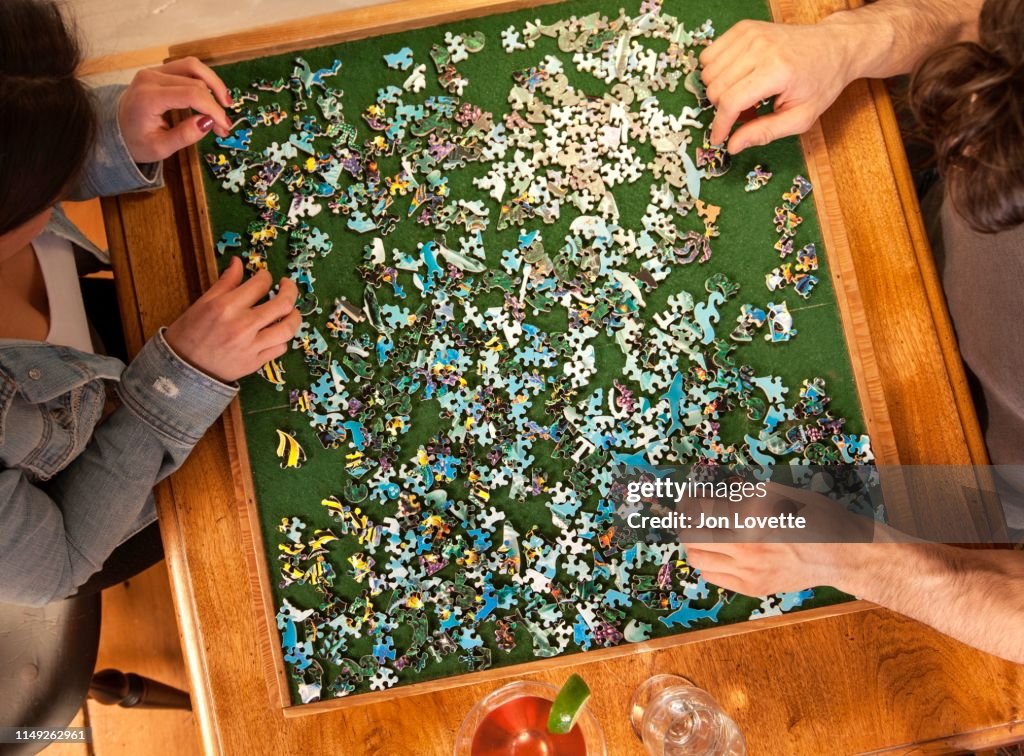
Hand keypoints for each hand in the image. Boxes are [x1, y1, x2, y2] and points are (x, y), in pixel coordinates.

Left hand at [118, 57, 234, 163]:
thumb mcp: (159, 148)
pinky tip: (212, 95)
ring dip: (214, 84)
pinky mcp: (159, 70)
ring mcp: (154, 71)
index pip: (190, 94)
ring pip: (193, 67)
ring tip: (225, 104)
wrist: (115, 129)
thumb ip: (184, 136)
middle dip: (215, 103)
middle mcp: (150, 78)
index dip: (212, 109)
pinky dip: (204, 80)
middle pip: (195, 81)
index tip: (224, 127)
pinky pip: (187, 68)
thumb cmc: (136, 141)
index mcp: (148, 98)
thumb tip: (208, 122)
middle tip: (223, 127)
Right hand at [165, 257, 300, 382]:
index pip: (260, 284)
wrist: (183, 368)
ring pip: (288, 328)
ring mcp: (251, 346)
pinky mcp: (255, 363)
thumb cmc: (190, 333)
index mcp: (227, 307)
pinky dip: (282, 339)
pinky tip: (277, 333)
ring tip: (291, 311)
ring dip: (295, 316)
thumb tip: (238, 262)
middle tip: (287, 286)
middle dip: (291, 290)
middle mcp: (242, 326)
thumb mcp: (203, 303)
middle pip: (283, 304)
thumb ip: (225, 282)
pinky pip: (280, 348)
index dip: (266, 276)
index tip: (265, 277)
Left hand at [682, 482, 875, 595]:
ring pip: (697, 559)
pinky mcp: (753, 588)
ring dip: (694, 543)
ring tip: (702, 532)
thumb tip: (719, 488)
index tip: (689, 495)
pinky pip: (713, 577)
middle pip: (690, 536)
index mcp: (751, 519)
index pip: (701, 509)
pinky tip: (719, 552)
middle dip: (685, 521)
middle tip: (690, 512)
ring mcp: (748, 573)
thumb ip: (745, 492)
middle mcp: (745, 549)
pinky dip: (708, 562)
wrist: (845, 555)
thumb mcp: (781, 493)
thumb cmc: (818, 517)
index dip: (690, 500)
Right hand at [700, 19, 856, 152]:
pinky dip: (715, 70)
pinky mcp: (744, 28)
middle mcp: (761, 48)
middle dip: (723, 108)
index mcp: (777, 71)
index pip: (731, 101)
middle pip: (716, 88)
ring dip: (719, 90)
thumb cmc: (821, 82)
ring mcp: (750, 34)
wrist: (835, 46)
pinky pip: (709, 54)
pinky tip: (735, 77)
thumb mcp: (800, 117)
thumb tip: (732, 146)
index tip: (718, 138)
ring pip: (708, 72)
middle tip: (744, 112)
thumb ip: (764, 132)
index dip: (720, 125)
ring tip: (742, 94)